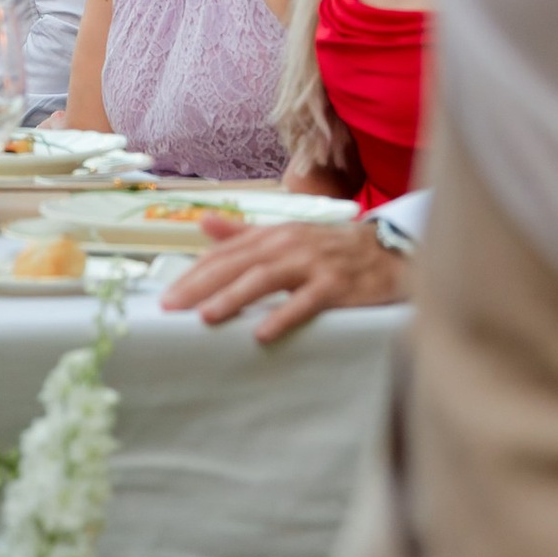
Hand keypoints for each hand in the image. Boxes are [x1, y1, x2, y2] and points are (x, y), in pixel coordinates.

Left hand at [160, 211, 406, 345]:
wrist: (389, 252)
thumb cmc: (331, 249)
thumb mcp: (287, 237)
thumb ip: (244, 234)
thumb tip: (204, 223)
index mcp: (274, 235)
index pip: (226, 253)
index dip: (194, 273)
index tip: (168, 296)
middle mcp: (290, 244)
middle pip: (238, 264)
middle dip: (202, 285)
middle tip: (172, 308)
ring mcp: (314, 263)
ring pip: (266, 279)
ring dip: (235, 296)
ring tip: (206, 315)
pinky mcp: (338, 285)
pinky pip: (307, 301)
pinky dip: (284, 315)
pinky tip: (262, 333)